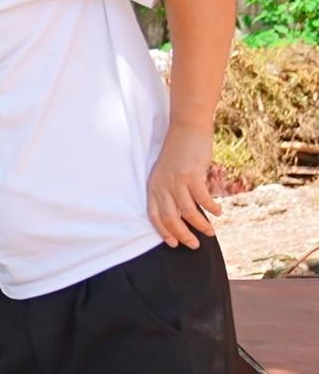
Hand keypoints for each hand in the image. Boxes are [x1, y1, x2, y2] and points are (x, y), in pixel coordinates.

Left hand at [147, 123, 219, 248]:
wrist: (186, 128)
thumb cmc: (179, 151)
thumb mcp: (168, 172)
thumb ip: (171, 190)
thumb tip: (184, 212)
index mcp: (154, 186)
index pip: (154, 215)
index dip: (163, 231)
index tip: (173, 243)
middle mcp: (162, 185)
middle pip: (170, 218)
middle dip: (182, 235)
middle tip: (194, 245)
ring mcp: (176, 180)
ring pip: (188, 212)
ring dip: (200, 225)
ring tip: (210, 232)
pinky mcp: (191, 175)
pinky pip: (202, 199)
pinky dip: (211, 208)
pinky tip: (218, 212)